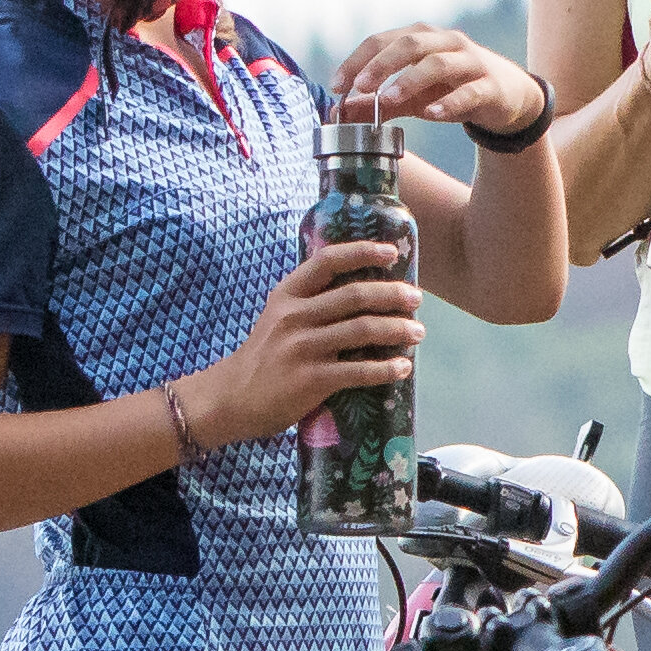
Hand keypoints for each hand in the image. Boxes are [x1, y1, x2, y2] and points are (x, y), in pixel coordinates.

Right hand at [197, 239, 422, 440]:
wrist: (232, 398)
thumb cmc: (266, 355)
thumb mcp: (279, 316)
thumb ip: (311, 301)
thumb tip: (363, 290)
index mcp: (288, 295)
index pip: (327, 261)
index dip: (362, 252)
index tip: (391, 252)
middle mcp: (294, 316)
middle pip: (354, 295)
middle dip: (392, 295)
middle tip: (416, 299)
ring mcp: (302, 347)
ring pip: (362, 330)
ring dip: (397, 330)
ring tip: (417, 332)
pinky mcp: (311, 379)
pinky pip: (359, 370)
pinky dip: (386, 369)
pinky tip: (402, 367)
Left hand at [332, 25, 546, 143]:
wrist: (508, 97)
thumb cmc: (453, 90)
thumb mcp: (412, 96)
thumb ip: (379, 102)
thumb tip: (341, 113)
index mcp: (422, 38)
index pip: (382, 41)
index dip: (357, 61)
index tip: (337, 85)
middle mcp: (445, 43)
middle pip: (409, 44)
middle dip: (381, 65)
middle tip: (360, 87)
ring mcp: (470, 62)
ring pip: (438, 64)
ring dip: (411, 80)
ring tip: (390, 98)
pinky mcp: (490, 86)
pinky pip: (469, 91)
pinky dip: (449, 102)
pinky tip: (432, 114)